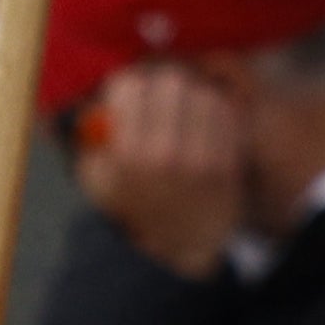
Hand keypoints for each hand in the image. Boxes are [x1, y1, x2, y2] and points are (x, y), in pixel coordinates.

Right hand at [68, 62, 252, 276]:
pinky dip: (215, 111)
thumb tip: (100, 97)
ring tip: (184, 112)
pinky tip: (205, 124)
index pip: (129, 87)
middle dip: (162, 86)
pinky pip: (226, 114)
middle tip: (160, 98)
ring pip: (202, 93)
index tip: (130, 95)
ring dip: (192, 96)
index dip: (128, 87)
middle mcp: (165, 153)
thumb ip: (94, 137)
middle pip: (170, 82)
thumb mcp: (98, 178)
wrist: (184, 242)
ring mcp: (202, 157)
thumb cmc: (138, 204)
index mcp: (128, 155)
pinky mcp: (229, 160)